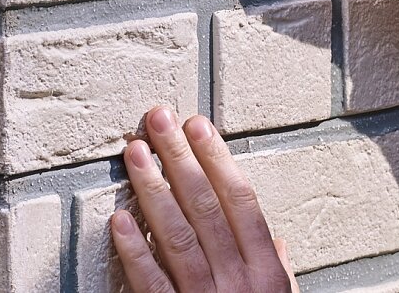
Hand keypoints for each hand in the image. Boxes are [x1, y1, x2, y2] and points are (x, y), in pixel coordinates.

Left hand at [111, 107, 297, 291]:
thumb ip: (278, 270)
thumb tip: (276, 241)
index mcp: (265, 270)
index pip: (240, 201)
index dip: (217, 159)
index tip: (197, 127)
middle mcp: (237, 280)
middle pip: (206, 208)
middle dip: (180, 158)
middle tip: (160, 122)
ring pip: (177, 236)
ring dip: (153, 190)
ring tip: (137, 153)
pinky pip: (152, 283)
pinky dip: (135, 250)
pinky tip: (121, 220)